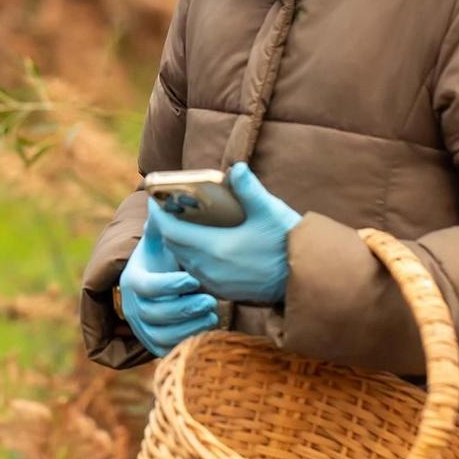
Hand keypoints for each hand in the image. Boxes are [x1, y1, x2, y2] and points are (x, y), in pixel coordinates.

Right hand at [119, 211, 220, 355]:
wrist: (159, 282)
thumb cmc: (164, 258)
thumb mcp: (160, 239)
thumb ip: (161, 222)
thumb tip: (158, 194)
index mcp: (133, 279)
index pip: (146, 287)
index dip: (170, 285)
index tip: (193, 279)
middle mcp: (133, 305)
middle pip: (155, 313)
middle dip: (184, 308)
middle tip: (211, 300)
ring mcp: (142, 326)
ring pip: (162, 334)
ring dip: (189, 325)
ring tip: (213, 312)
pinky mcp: (154, 342)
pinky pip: (168, 348)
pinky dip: (187, 340)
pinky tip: (208, 325)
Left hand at [149, 162, 302, 305]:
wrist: (304, 280)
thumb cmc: (288, 244)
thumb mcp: (270, 211)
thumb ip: (250, 189)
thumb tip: (236, 168)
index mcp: (215, 249)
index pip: (170, 232)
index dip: (158, 214)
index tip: (154, 197)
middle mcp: (209, 269)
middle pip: (173, 246)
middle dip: (165, 225)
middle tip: (166, 205)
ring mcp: (215, 283)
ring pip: (182, 259)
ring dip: (177, 241)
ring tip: (181, 220)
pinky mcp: (223, 291)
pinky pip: (195, 271)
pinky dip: (190, 255)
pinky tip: (201, 242)